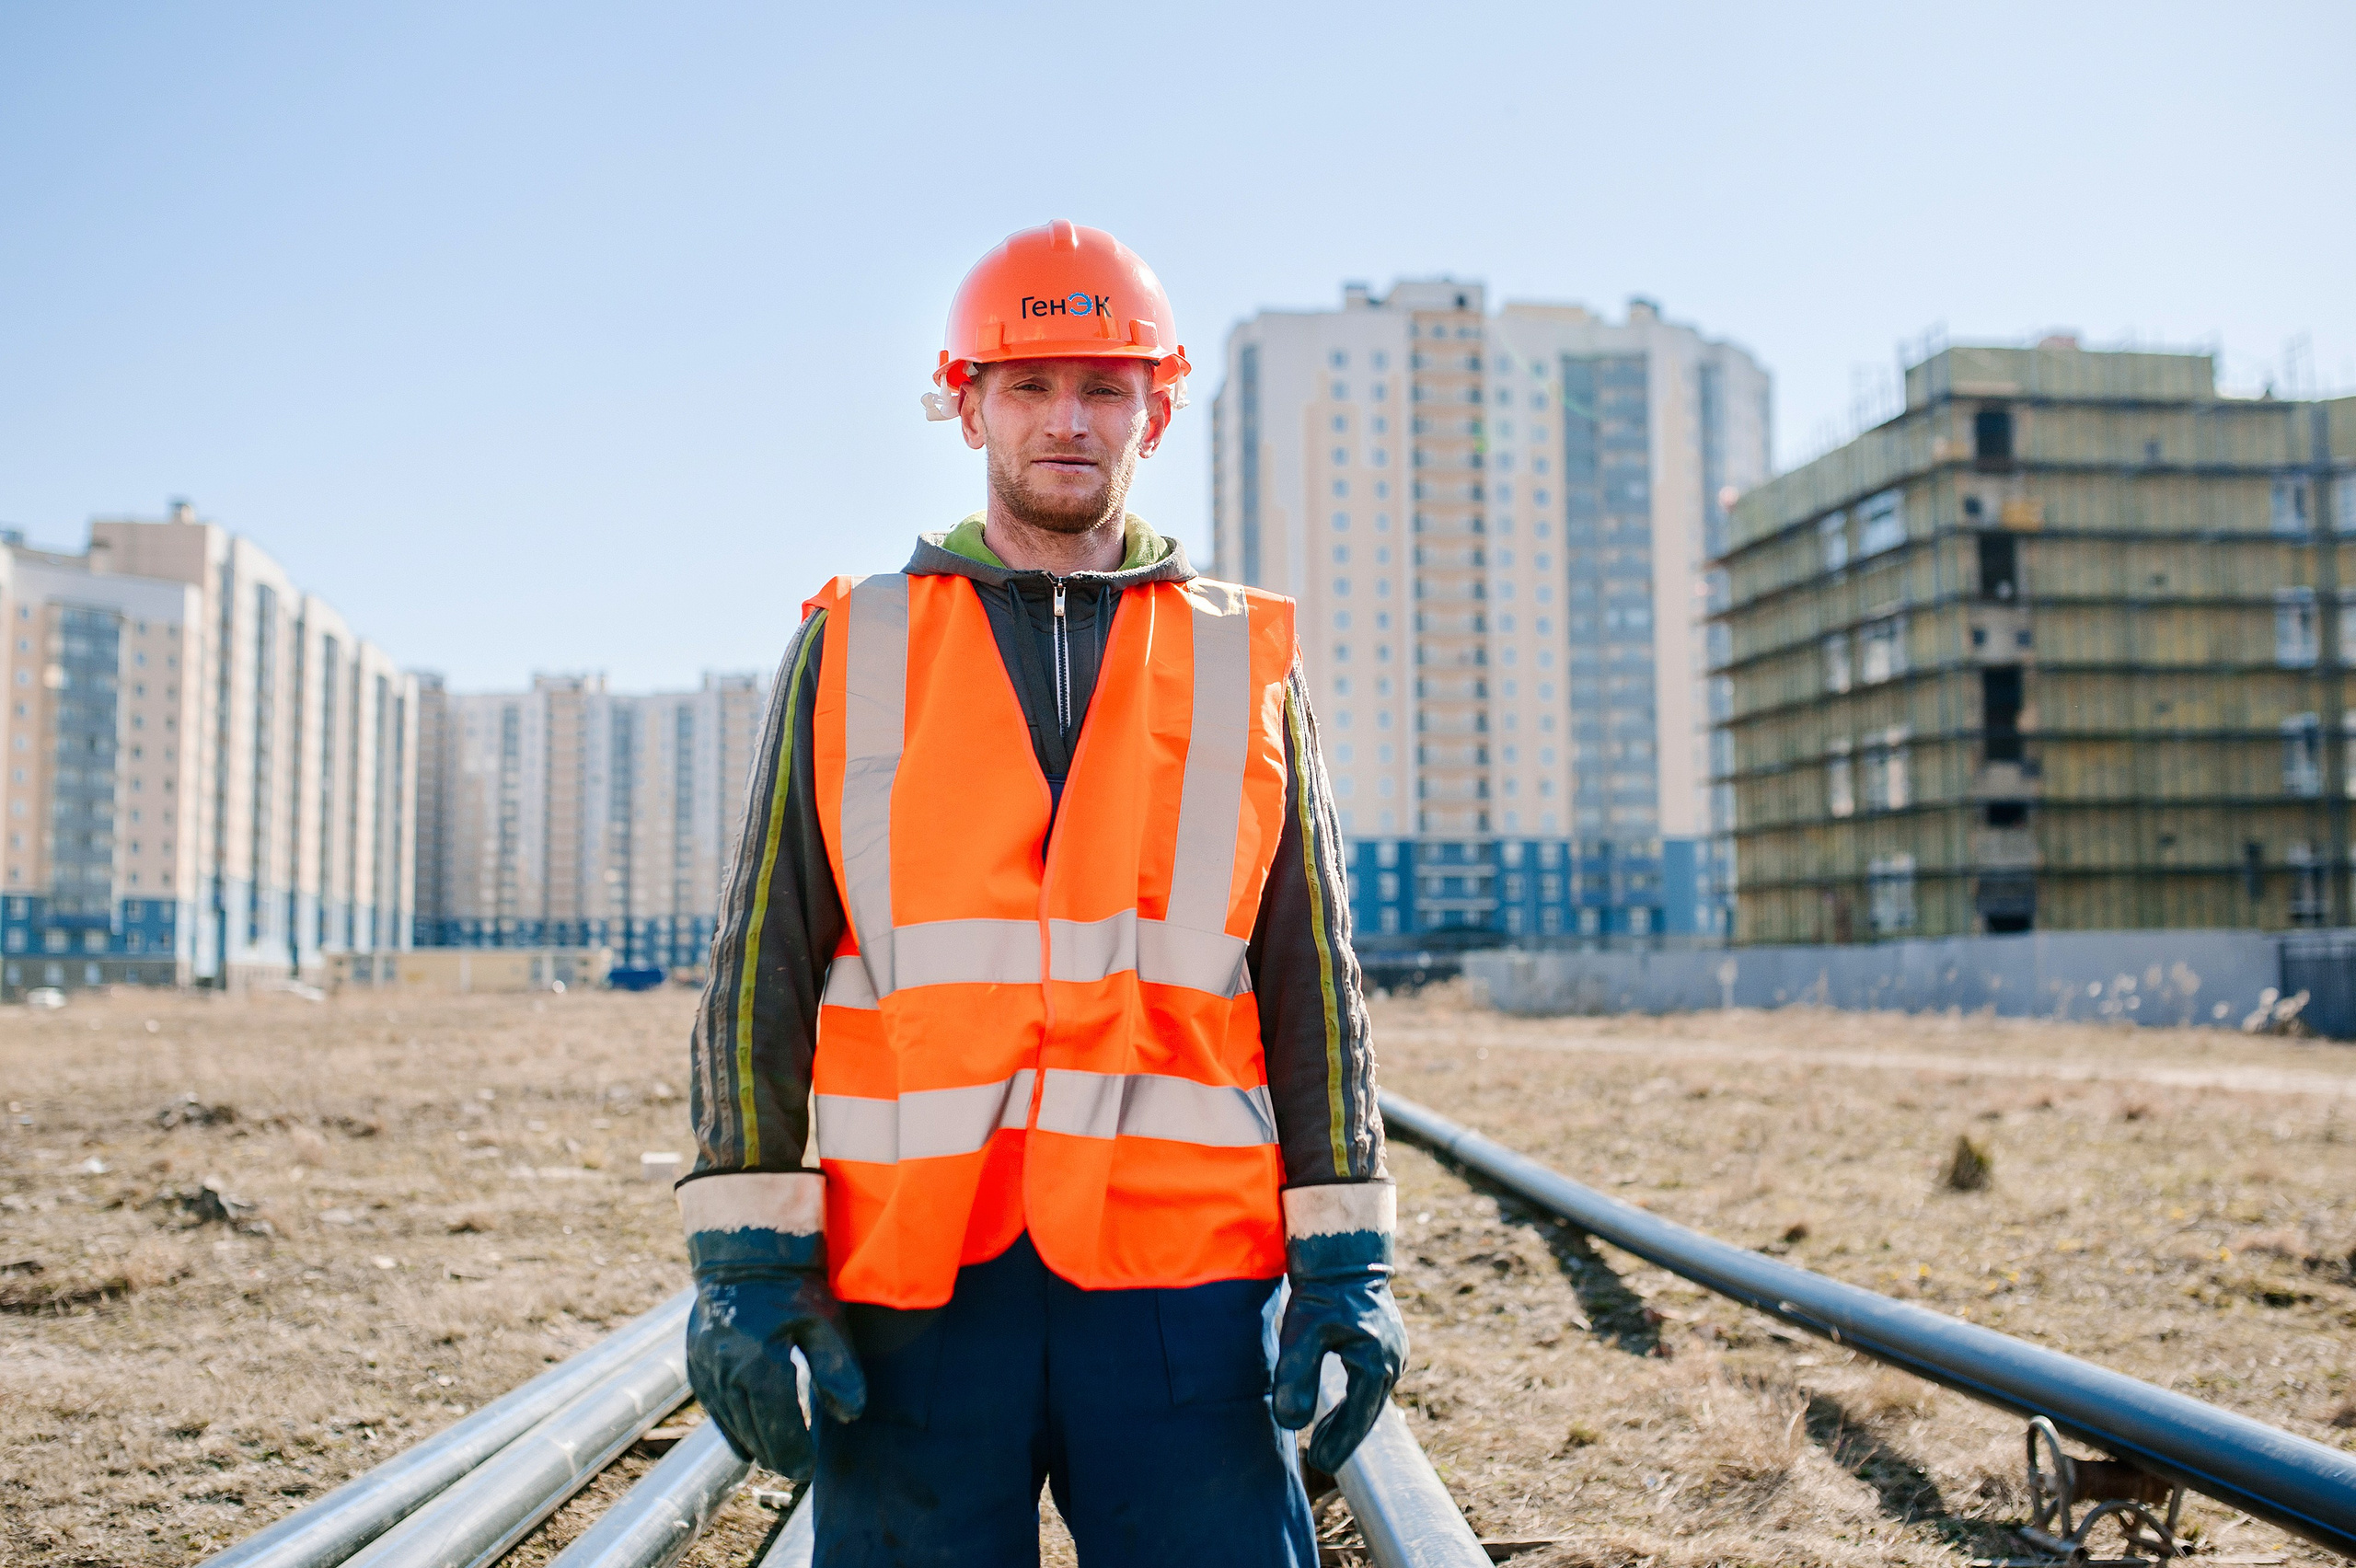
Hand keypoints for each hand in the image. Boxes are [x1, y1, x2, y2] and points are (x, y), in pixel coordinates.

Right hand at [684, 1228, 865, 1482]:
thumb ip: (838, 1370)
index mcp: (761, 1363)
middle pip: (753, 1432)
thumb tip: (852, 1415)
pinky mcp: (695, 1362)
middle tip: (797, 1471)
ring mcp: (706, 1368)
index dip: (794, 1453)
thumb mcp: (824, 1323)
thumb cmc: (792, 1286)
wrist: (745, 1254)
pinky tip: (745, 1444)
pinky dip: (730, 1428)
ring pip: (730, 1424)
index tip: (808, 1472)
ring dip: (753, 1445)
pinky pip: (712, 1408)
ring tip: (777, 1459)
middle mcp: (728, 1371)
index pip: (778, 1427)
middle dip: (776, 1456)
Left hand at [1270, 1188, 1408, 1473]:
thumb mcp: (1301, 1332)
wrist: (1343, 1254)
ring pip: (1372, 1397)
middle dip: (1344, 1436)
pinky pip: (1373, 1380)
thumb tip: (1292, 1423)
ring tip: (1322, 1440)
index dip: (1338, 1443)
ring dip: (1350, 1418)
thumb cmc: (1321, 1292)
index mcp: (1374, 1362)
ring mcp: (1395, 1351)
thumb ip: (1296, 1377)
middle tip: (1319, 1460)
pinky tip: (1338, 1406)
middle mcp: (1392, 1360)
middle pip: (1368, 1411)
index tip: (1319, 1463)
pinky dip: (1356, 1398)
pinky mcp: (1388, 1342)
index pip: (1358, 1417)